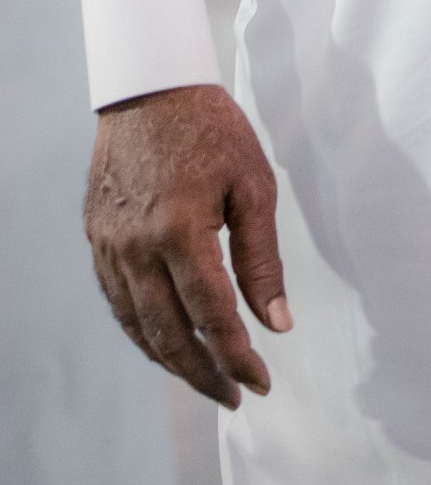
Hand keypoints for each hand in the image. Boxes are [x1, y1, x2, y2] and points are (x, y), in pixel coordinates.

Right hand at [86, 84, 291, 408]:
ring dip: (173, 362)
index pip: (212, 316)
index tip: (261, 381)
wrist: (149, 88)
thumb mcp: (253, 183)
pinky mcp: (97, 241)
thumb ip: (262, 258)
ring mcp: (111, 247)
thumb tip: (278, 322)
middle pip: (170, 334)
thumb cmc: (211, 129)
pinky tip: (168, 343)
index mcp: (181, 229)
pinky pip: (119, 303)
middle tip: (234, 396)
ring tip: (207, 379)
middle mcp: (138, 247)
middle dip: (205, 374)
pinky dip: (144, 333)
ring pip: (139, 327)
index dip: (238, 356)